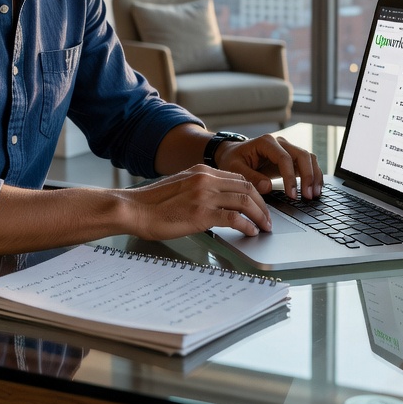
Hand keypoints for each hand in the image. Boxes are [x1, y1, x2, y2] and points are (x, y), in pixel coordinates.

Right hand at [121, 165, 272, 239]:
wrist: (134, 209)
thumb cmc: (152, 204)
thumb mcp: (180, 186)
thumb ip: (199, 188)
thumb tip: (217, 201)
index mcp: (201, 171)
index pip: (239, 178)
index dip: (255, 192)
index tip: (261, 205)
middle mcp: (206, 179)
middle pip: (247, 187)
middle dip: (263, 205)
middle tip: (268, 219)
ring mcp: (204, 195)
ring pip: (245, 201)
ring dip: (260, 216)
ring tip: (264, 227)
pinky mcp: (201, 214)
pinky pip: (234, 218)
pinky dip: (247, 226)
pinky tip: (250, 232)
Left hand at [214, 134, 323, 199]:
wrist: (232, 154)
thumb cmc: (233, 160)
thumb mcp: (234, 168)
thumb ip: (250, 177)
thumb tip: (267, 186)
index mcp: (266, 142)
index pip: (285, 158)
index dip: (290, 177)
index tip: (292, 195)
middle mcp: (279, 142)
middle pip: (302, 155)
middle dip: (308, 176)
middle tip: (308, 196)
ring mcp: (287, 149)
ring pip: (308, 158)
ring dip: (314, 176)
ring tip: (314, 194)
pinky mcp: (290, 158)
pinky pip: (307, 164)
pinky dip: (313, 175)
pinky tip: (314, 189)